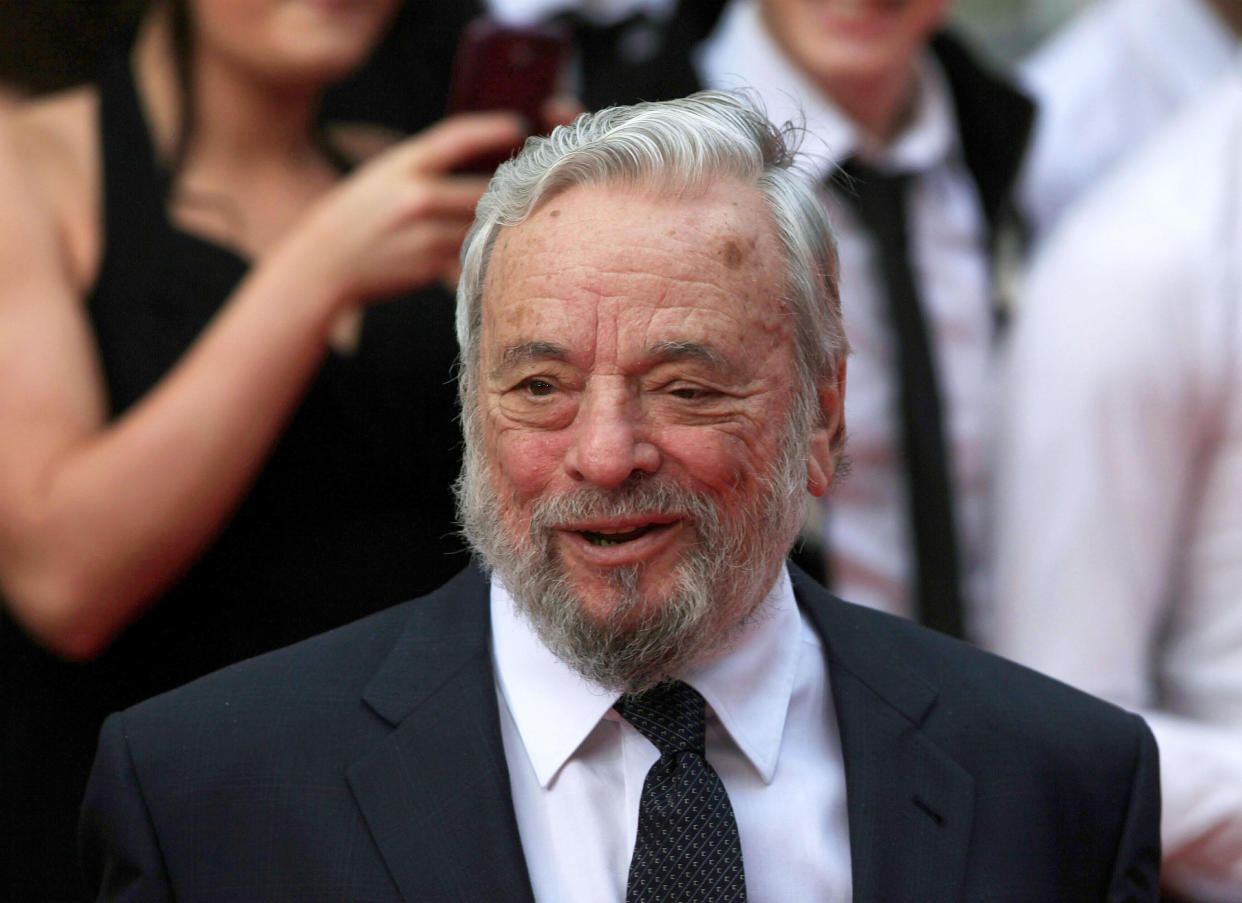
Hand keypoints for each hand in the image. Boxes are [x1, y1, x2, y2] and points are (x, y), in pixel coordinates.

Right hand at [283, 111, 525, 311]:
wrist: (321, 264)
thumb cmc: (355, 218)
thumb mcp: (381, 177)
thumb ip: (422, 170)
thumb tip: (478, 165)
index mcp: (401, 165)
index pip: (456, 137)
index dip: (491, 129)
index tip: (517, 125)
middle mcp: (415, 196)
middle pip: (483, 188)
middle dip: (507, 189)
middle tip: (526, 184)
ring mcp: (424, 233)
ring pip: (482, 224)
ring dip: (496, 223)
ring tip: (508, 220)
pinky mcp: (430, 265)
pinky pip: (470, 255)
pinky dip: (479, 252)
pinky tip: (483, 251)